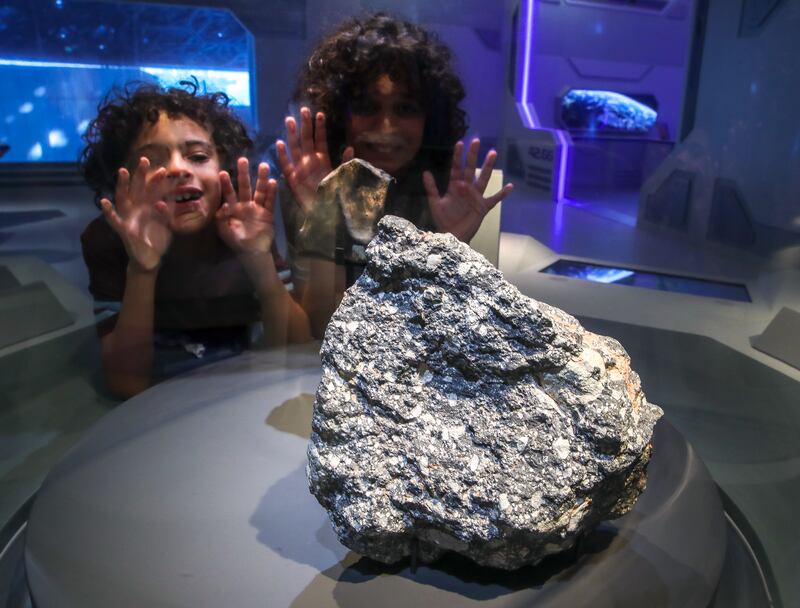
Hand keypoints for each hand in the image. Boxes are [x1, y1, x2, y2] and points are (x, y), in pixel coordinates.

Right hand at [100, 157, 171, 271]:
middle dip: (141, 174)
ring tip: (123, 171)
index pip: (152, 190)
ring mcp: (128, 217)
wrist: (151, 259)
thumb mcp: (165, 224)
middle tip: (144, 159)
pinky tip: (104, 202)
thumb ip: (168, 212)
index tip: (165, 170)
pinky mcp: (123, 230)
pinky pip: (113, 220)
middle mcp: (136, 209)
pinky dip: (108, 211)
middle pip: (138, 188)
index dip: (157, 180)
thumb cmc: (157, 239)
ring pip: (124, 198)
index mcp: (147, 207)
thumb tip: (172, 199)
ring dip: (123, 185)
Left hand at [216, 158, 276, 255]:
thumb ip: (222, 218)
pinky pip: (270, 202)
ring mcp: (257, 209)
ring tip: (264, 166)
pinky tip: (273, 182)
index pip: (229, 193)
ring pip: (259, 191)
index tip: (222, 172)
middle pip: (244, 186)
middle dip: (243, 173)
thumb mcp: (224, 231)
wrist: (252, 253)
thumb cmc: (236, 242)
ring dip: (261, 179)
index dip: (226, 184)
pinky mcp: (268, 214)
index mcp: (233, 209)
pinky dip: (272, 193)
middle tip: (243, 159)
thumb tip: (223, 206)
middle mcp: (245, 205)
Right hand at [276, 107, 353, 213]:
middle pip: (306, 139)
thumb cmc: (334, 194)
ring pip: (295, 148)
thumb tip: (350, 147)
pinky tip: (280, 143)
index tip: (320, 114)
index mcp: (322, 159)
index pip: (320, 139)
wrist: (325, 212)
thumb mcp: (342, 177)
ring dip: (292, 134)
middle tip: (304, 110)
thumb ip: (345, 162)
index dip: (320, 127)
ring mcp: (300, 168)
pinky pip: (286, 165)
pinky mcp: (293, 179)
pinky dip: (282, 155)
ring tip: (289, 120)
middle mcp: (310, 161)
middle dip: (305, 125)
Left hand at [424, 139, 513, 242]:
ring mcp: (476, 196)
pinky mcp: (483, 207)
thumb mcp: (435, 203)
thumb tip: (426, 172)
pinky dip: (502, 194)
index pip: (456, 168)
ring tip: (492, 153)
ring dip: (488, 166)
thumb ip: (431, 188)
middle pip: (471, 169)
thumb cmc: (444, 219)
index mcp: (454, 186)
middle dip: (473, 155)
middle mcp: (466, 188)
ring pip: (483, 178)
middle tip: (476, 141)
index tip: (460, 143)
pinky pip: (494, 199)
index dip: (458, 156)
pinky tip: (510, 186)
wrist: (452, 235)